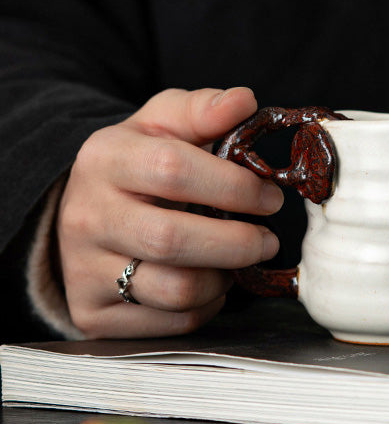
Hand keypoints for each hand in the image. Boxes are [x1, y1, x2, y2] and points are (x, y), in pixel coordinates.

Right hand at [56, 87, 282, 337]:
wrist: (85, 211)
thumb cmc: (139, 165)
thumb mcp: (163, 124)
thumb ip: (203, 109)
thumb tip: (244, 100)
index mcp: (106, 159)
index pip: (173, 170)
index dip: (234, 187)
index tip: (270, 197)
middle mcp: (87, 216)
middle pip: (172, 239)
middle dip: (239, 242)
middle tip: (269, 239)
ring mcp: (84, 270)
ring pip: (174, 290)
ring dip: (224, 278)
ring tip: (237, 259)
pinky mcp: (96, 314)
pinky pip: (171, 323)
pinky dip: (206, 306)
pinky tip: (210, 281)